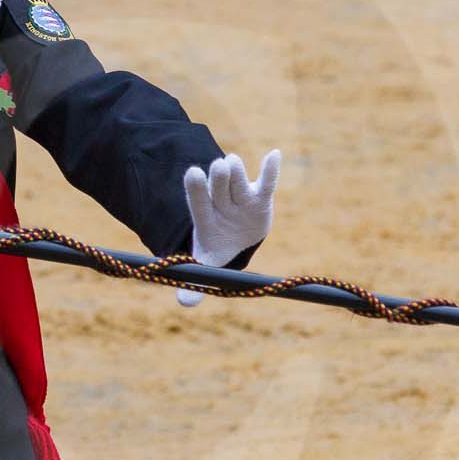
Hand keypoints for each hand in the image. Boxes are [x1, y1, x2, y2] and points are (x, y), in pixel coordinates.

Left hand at [177, 149, 279, 306]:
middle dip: (218, 178)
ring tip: (231, 162)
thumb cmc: (218, 248)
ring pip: (237, 180)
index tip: (192, 173)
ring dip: (235, 171)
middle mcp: (221, 203)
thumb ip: (196, 282)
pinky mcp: (261, 198)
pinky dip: (271, 170)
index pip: (198, 202)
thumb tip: (184, 304)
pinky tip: (275, 155)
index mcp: (206, 218)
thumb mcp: (207, 264)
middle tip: (218, 166)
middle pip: (218, 187)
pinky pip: (267, 182)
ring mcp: (241, 198)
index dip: (195, 189)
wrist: (236, 237)